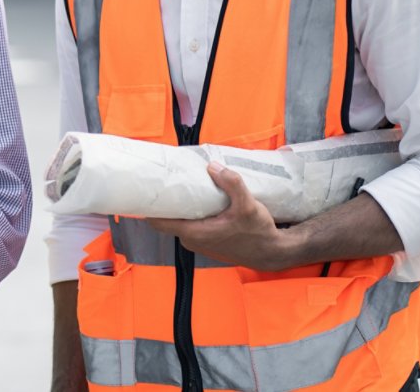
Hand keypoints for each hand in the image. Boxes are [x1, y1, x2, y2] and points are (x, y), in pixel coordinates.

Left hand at [145, 162, 293, 270]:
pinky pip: (191, 224)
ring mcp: (199, 242)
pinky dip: (192, 213)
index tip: (147, 188)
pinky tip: (199, 199)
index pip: (158, 221)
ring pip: (180, 221)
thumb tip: (213, 167)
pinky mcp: (207, 241)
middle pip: (167, 218)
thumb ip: (231, 184)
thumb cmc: (259, 233)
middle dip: (167, 201)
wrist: (272, 252)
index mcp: (194, 233)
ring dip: (181, 206)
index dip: (149, 206)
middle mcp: (192, 240)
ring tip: (183, 185)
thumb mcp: (248, 205)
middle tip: (168, 179)